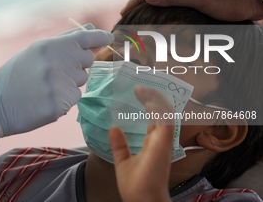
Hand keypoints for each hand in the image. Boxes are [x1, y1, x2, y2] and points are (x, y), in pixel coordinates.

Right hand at [0, 24, 114, 147]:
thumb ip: (65, 39)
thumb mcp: (36, 50)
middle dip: (77, 65)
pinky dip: (65, 98)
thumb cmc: (16, 74)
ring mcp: (60, 85)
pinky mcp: (60, 105)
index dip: (100, 37)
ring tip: (47, 86)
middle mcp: (58, 64)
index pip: (85, 38)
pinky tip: (47, 98)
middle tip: (56, 71)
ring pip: (82, 81)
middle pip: (87, 61)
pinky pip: (75, 98)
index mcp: (50, 47)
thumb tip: (90, 28)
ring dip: (70, 83)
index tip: (109, 37)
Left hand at [109, 86, 173, 201]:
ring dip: (155, 99)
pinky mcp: (164, 142)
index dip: (149, 105)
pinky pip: (165, 119)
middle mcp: (160, 139)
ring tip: (141, 89)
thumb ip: (119, 145)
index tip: (139, 93)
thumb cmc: (135, 184)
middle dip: (152, 98)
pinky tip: (147, 99)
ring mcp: (163, 140)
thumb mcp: (122, 160)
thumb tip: (113, 128)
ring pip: (165, 113)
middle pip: (160, 112)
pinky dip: (159, 107)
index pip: (154, 119)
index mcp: (152, 143)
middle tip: (139, 88)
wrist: (140, 199)